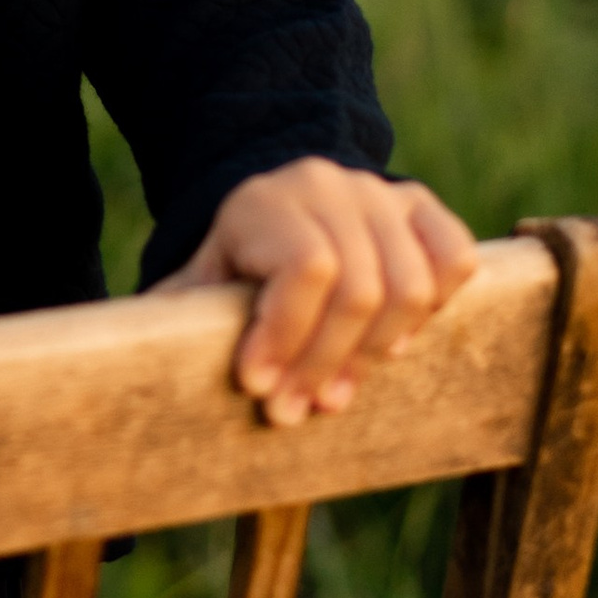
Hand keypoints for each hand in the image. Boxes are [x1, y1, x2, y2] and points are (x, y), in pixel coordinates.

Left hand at [152, 160, 478, 426]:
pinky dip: (434, 310)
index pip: (303, 269)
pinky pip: (455, 260)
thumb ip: (180, 317)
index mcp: (265, 199)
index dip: (286, 336)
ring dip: (377, 353)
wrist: (281, 206)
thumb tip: (142, 370)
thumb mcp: (199, 284)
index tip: (258, 387)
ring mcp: (382, 194)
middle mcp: (329, 186)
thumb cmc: (235, 264)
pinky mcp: (423, 208)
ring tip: (337, 390)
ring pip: (411, 286)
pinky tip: (394, 342)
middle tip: (296, 411)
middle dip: (325, 363)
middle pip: (359, 289)